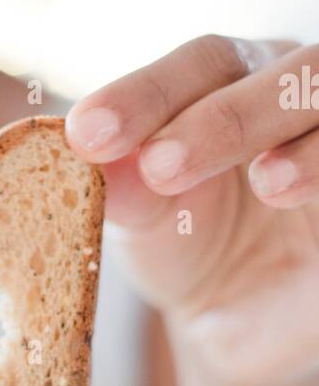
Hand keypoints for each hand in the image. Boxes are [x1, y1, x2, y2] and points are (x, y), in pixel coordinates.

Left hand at [65, 35, 318, 385]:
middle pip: (283, 74)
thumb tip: (89, 156)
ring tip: (265, 186)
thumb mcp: (147, 224)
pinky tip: (295, 194)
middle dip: (226, 118)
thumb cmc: (190, 246)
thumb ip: (126, 189)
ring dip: (306, 148)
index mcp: (234, 79)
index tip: (88, 135)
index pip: (201, 64)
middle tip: (161, 168)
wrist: (246, 321)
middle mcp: (297, 93)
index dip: (146, 93)